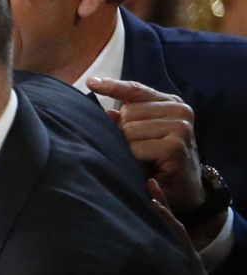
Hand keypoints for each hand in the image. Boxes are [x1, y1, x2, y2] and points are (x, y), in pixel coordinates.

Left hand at [86, 76, 202, 213]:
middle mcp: (179, 109)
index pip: (136, 90)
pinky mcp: (176, 145)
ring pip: (130, 130)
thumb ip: (126, 122)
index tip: (91, 82)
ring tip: (144, 159)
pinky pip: (137, 148)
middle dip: (123, 134)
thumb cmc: (158, 163)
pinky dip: (135, 160)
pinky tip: (149, 167)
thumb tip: (107, 113)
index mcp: (169, 102)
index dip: (113, 86)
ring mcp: (181, 126)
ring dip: (129, 149)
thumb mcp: (141, 138)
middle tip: (139, 151)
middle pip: (127, 112)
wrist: (184, 191)